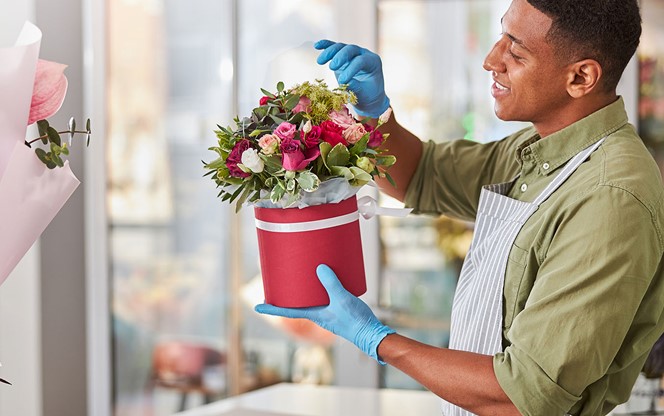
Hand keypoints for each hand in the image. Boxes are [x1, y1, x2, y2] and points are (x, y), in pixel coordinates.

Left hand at [255, 264, 394, 362]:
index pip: (287, 311)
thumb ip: (330, 283)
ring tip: (300, 277)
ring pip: (311, 300)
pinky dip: (321, 288)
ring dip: (304, 291)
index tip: (257, 305)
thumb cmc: (355, 321)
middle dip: (287, 295)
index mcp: (314, 314)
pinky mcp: (338, 308)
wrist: (371, 332)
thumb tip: (318, 268)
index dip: (272, 307)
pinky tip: (326, 278)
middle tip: (277, 284)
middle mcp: (318, 314)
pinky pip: (325, 297)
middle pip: (297, 304)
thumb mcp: (341, 299)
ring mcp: (328, 312)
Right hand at [314, 40, 389, 118]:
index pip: (361, 61)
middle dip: (340, 57)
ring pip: (341, 47)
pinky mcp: (342, 56)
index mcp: (373, 62)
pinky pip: (334, 48)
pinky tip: (317, 45)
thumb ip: (356, 87)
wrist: (367, 96)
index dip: (351, 69)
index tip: (342, 81)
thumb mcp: (364, 94)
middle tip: (332, 68)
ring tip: (320, 61)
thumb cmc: (368, 95)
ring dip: (330, 52)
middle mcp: (363, 54)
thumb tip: (344, 82)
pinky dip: (326, 45)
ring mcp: (352, 54)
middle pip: (351, 49)